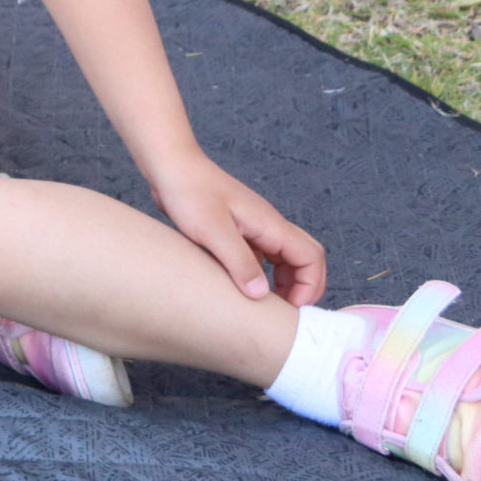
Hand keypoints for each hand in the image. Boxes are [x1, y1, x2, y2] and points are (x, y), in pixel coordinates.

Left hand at [148, 154, 325, 305]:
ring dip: (282, 282)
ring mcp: (252, 228)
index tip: (291, 310)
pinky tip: (240, 290)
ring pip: (282, 259)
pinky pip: (258, 257)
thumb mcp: (213, 231)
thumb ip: (239, 263)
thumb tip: (260, 295)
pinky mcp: (235, 231)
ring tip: (265, 307)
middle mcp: (267, 226)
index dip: (309, 286)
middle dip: (303, 287)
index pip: (311, 258)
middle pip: (303, 259)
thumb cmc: (190, 192)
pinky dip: (258, 275)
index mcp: (270, 225)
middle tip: (286, 313)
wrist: (169, 167)